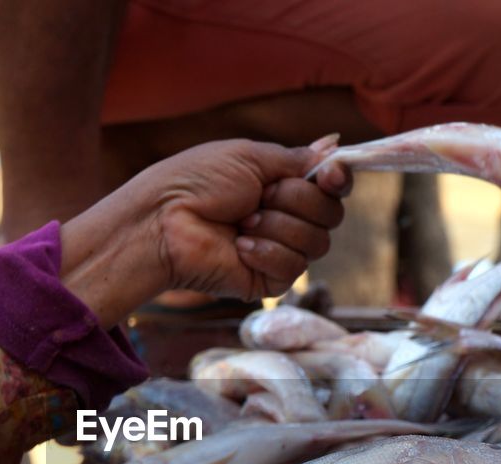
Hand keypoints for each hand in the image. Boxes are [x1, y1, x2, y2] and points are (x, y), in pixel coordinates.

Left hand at [61, 138, 350, 325]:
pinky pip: (294, 268)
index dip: (338, 180)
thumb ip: (296, 157)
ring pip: (317, 242)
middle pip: (331, 214)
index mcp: (281, 186)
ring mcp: (278, 251)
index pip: (332, 188)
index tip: (330, 174)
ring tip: (241, 223)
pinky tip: (239, 248)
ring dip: (278, 226)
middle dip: (297, 200)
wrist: (163, 222)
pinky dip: (267, 252)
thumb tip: (333, 146)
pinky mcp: (268, 281)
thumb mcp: (249, 157)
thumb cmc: (196, 182)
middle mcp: (285, 219)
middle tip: (259, 197)